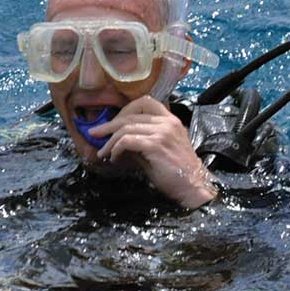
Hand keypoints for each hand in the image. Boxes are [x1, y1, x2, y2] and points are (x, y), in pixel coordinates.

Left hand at [99, 96, 215, 208]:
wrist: (194, 188)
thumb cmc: (178, 174)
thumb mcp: (160, 151)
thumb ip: (141, 141)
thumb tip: (118, 141)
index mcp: (171, 121)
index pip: (145, 102)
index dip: (125, 110)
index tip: (114, 123)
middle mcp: (167, 123)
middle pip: (130, 115)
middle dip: (109, 125)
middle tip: (95, 134)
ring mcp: (162, 132)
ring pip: (126, 128)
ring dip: (110, 141)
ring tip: (103, 152)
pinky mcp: (156, 145)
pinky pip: (127, 141)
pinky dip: (116, 149)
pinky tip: (114, 158)